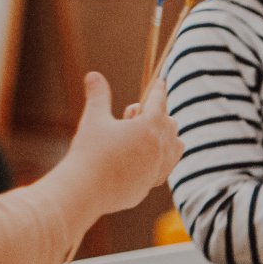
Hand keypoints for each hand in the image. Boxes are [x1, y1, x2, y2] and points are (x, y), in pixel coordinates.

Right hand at [59, 72, 181, 214]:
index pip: (159, 102)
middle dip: (156, 114)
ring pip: (176, 147)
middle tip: (131, 115)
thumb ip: (98, 95)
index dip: (158, 90)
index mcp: (149, 127)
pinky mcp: (151, 184)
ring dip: (166, 136)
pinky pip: (166, 168)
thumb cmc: (90, 151)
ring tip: (146, 134)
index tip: (160, 81)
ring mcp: (159, 168)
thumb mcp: (94, 118)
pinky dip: (162, 158)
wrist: (86, 189)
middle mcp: (161, 148)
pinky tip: (148, 157)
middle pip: (170, 124)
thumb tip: (93, 74)